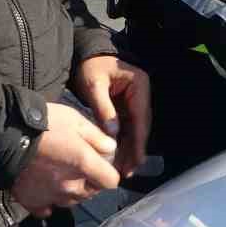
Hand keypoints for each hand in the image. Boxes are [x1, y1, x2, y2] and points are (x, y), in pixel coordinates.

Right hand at [9, 102, 119, 217]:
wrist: (4, 135)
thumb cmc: (43, 123)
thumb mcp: (75, 119)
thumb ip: (97, 136)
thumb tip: (111, 149)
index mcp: (84, 165)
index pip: (110, 181)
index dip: (108, 171)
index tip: (101, 162)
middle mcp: (70, 186)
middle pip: (91, 193)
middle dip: (90, 181)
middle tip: (78, 164)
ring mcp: (51, 196)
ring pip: (71, 201)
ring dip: (71, 191)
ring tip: (60, 174)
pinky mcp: (32, 201)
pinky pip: (46, 208)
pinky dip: (48, 202)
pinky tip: (45, 189)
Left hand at [71, 56, 150, 178]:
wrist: (83, 55)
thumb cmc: (90, 66)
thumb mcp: (94, 85)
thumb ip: (103, 108)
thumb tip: (113, 133)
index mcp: (139, 84)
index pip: (141, 116)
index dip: (139, 140)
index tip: (137, 159)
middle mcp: (141, 94)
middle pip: (140, 126)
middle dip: (134, 149)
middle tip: (128, 171)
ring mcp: (134, 101)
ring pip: (134, 129)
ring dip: (128, 149)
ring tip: (122, 170)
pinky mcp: (125, 107)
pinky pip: (126, 127)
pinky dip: (121, 142)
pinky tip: (117, 158)